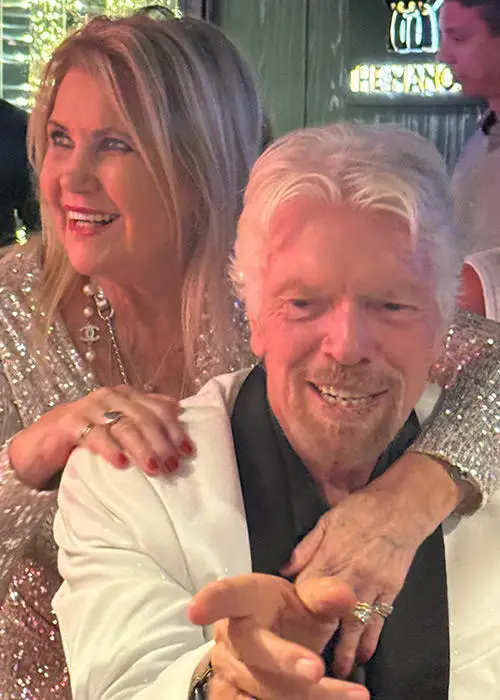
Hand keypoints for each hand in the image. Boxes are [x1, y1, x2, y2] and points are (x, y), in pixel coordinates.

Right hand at [9, 385, 193, 487]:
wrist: (43, 438)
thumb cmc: (88, 432)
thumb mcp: (119, 422)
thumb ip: (145, 413)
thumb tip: (178, 408)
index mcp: (126, 395)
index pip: (158, 409)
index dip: (175, 429)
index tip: (189, 450)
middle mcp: (109, 397)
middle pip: (143, 418)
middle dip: (162, 443)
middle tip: (174, 465)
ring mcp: (89, 408)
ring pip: (122, 427)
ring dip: (142, 448)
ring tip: (154, 468)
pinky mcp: (68, 424)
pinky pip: (94, 436)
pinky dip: (110, 449)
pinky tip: (120, 463)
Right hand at [189, 573, 368, 699]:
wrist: (277, 638)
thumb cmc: (290, 613)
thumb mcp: (310, 600)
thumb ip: (325, 596)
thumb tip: (345, 595)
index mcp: (244, 599)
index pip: (226, 596)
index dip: (211, 601)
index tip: (196, 610)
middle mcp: (230, 635)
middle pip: (255, 650)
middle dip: (286, 661)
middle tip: (318, 670)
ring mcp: (227, 670)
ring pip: (262, 689)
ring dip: (307, 696)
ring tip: (349, 695)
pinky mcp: (231, 697)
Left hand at [280, 452, 458, 677]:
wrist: (401, 508)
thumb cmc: (361, 510)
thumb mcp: (326, 521)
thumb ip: (305, 548)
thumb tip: (284, 569)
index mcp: (329, 558)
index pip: (306, 591)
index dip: (296, 609)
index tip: (288, 625)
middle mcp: (349, 577)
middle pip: (330, 615)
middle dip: (319, 640)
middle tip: (308, 664)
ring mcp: (371, 587)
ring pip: (355, 624)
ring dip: (347, 649)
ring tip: (339, 671)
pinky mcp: (390, 591)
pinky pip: (379, 619)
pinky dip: (372, 638)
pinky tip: (365, 653)